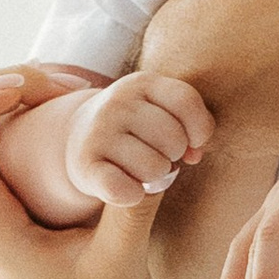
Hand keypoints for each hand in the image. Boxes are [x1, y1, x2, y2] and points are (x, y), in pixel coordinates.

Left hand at [0, 69, 160, 278]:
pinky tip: (72, 124)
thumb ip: (135, 202)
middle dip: (7, 91)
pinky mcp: (4, 230)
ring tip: (75, 92)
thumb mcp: (121, 266)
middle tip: (70, 80)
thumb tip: (158, 151)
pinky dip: (26, 132)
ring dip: (18, 109)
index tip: (37, 85)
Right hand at [63, 69, 214, 207]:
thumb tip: (195, 155)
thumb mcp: (161, 112)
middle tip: (160, 154)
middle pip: (174, 138)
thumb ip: (189, 127)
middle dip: (175, 155)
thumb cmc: (136, 128)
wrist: (78, 136)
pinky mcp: (84, 165)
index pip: (186, 101)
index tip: (193, 141)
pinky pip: (121, 188)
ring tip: (142, 168)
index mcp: (142, 83)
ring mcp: (98, 132)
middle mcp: (117, 103)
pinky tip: (129, 188)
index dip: (199, 128)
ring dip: (155, 176)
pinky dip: (132, 195)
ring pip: (154, 167)